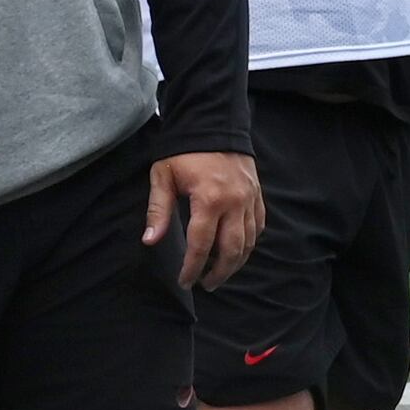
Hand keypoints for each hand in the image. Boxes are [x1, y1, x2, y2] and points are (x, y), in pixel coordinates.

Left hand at [145, 151, 262, 290]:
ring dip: (235, 262)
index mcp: (209, 200)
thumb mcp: (163, 177)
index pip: (201, 245)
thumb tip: (150, 240)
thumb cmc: (184, 151)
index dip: (193, 267)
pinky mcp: (258, 196)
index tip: (185, 282)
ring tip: (220, 273)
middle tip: (206, 284)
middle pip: (231, 251)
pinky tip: (237, 251)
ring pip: (248, 242)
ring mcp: (250, 200)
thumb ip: (158, 211)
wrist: (214, 124)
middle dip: (218, 273)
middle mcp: (234, 203)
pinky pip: (258, 227)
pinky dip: (249, 243)